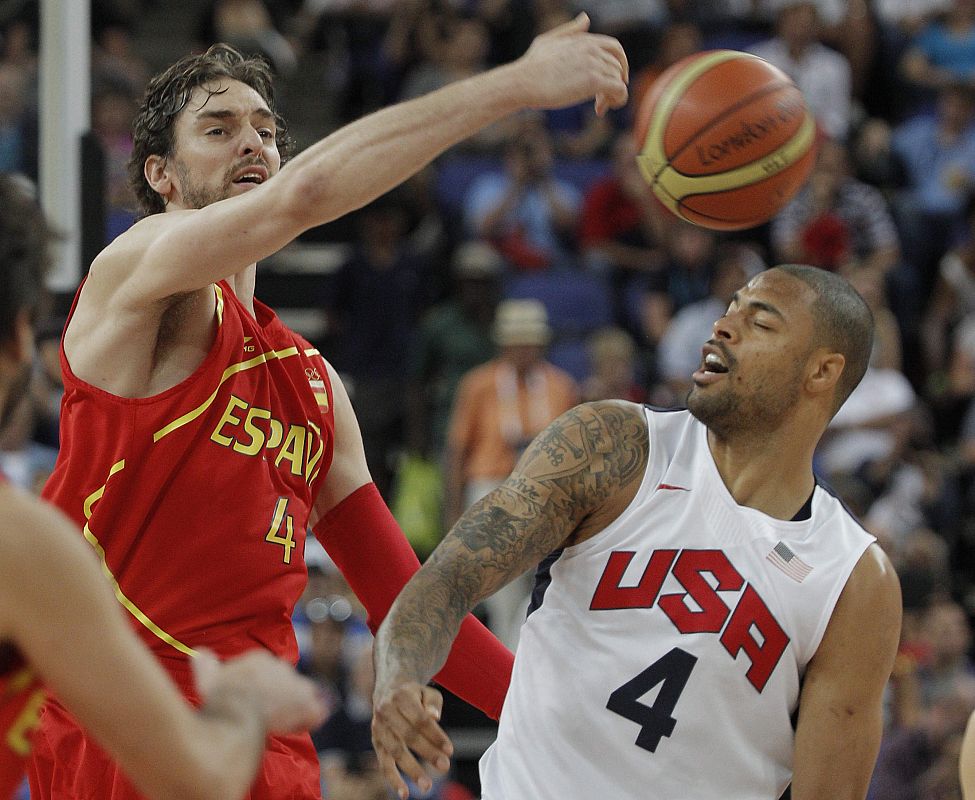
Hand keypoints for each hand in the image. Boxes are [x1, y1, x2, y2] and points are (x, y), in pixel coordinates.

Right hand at [193, 647, 329, 733]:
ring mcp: (297, 685)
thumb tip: (198, 652)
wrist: (239, 713)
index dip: (262, 685)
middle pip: (285, 680)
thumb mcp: (207, 677)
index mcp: (260, 659)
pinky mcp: (307, 705)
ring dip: (296, 706)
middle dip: (279, 694)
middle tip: (267, 712)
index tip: (253, 697)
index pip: (267, 668)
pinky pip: (316, 712)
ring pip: (303, 693)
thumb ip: (204, 663)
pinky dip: (310, 719)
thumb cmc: (222, 698)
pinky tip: (298, 727)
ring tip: (283, 720)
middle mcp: (282, 667)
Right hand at [372, 681, 451, 799]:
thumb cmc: (414, 694)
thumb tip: (435, 717)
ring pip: (395, 751)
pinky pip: (383, 763)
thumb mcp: (427, 692)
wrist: (388, 688)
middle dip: (427, 752)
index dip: (435, 735)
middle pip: (408, 735)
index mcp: (401, 696)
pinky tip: (404, 793)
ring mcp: (379, 727)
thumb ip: (433, 703)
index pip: (420, 719)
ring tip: (427, 786)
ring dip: (411, 770)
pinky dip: (393, 779)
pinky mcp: (376, 741)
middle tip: (445, 766)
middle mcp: (386, 711)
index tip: (450, 750)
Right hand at [517, 13, 628, 116]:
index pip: (615, 48)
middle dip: (614, 83)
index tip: (614, 79)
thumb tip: (586, 18)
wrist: (523, 82)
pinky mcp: (594, 81)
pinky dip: (617, 101)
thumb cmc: (531, 66)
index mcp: (584, 40)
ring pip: (618, 79)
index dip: (619, 64)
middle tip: (601, 99)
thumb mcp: (549, 41)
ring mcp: (594, 64)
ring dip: (612, 95)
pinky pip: (620, 90)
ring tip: (598, 107)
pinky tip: (600, 110)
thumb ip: (570, 31)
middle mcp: (592, 49)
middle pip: (618, 66)